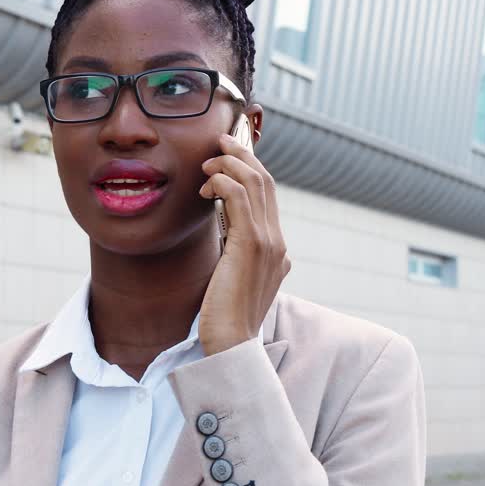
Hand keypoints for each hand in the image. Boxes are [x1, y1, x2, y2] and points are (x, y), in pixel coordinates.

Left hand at [197, 133, 291, 355]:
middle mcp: (277, 241)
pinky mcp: (250, 245)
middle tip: (219, 142)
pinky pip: (240, 198)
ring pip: (254, 183)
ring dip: (229, 165)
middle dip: (241, 155)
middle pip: (265, 181)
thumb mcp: (236, 280)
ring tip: (207, 164)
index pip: (268, 195)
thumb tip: (230, 238)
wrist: (231, 342)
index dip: (249, 167)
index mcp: (277, 248)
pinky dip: (224, 181)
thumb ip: (239, 256)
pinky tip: (207, 186)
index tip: (227, 155)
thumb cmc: (226, 316)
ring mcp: (268, 242)